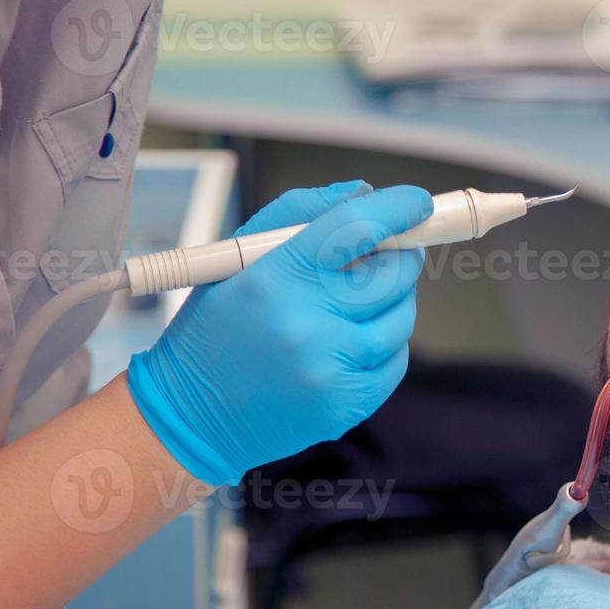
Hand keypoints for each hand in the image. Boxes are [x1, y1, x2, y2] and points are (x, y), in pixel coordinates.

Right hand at [127, 182, 431, 485]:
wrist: (191, 416)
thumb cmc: (217, 327)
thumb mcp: (236, 258)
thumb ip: (299, 213)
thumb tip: (364, 193)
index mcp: (276, 277)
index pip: (356, 228)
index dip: (398, 208)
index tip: (418, 202)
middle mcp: (307, 323)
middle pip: (393, 272)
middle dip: (401, 256)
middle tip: (389, 254)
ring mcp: (330, 368)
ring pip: (402, 316)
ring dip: (394, 302)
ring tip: (357, 305)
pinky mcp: (346, 404)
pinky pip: (397, 360)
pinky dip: (386, 345)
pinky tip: (353, 343)